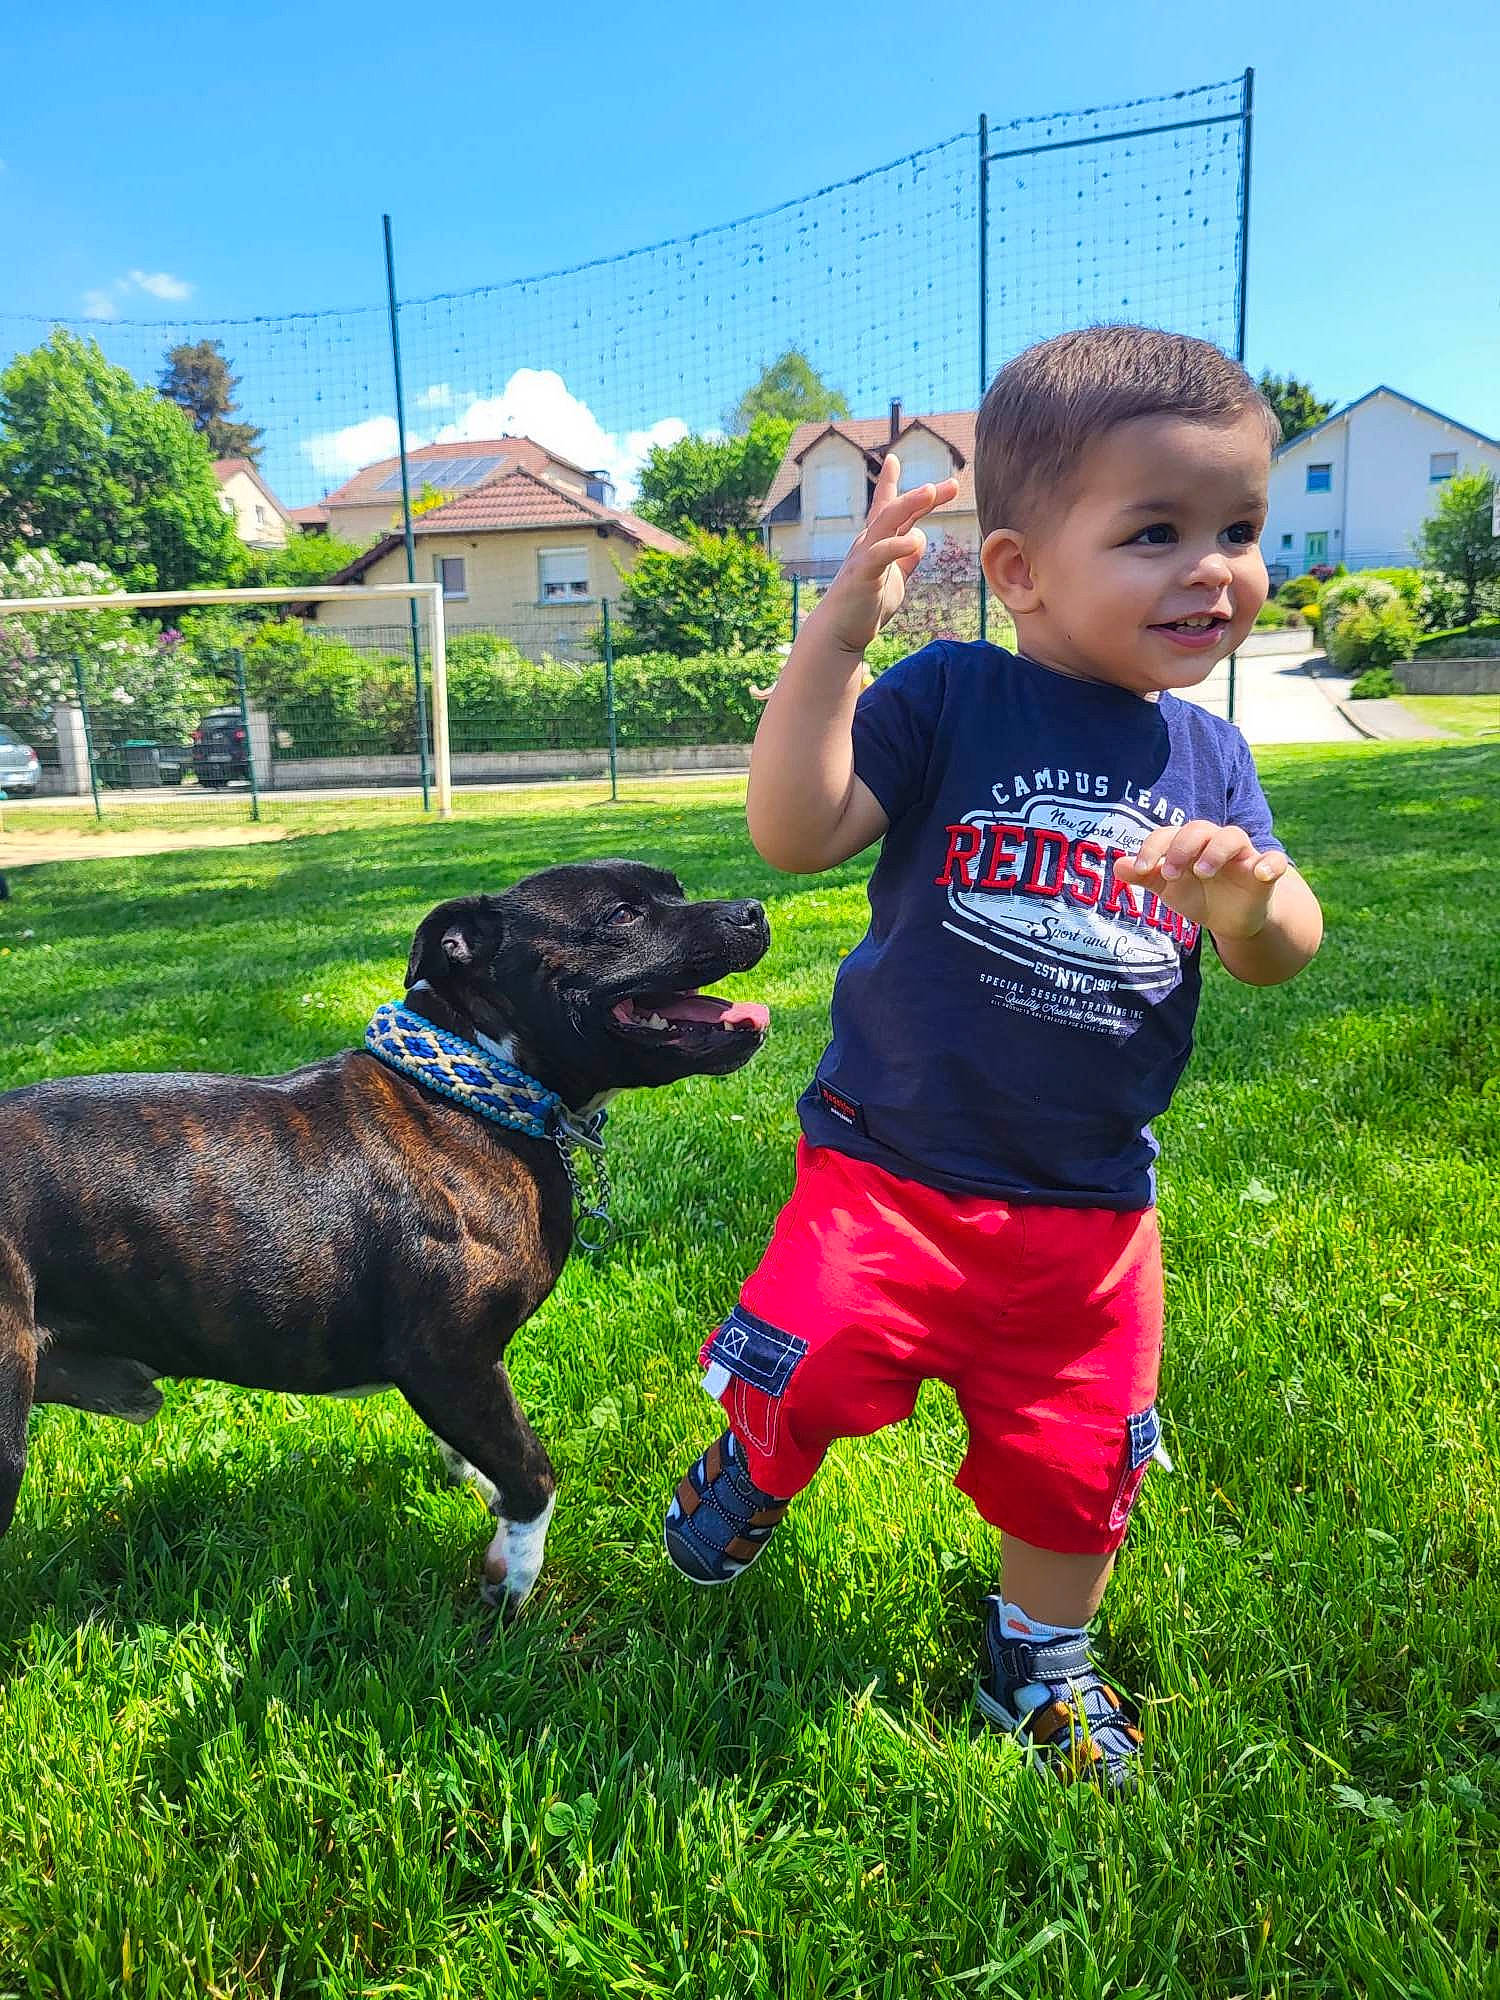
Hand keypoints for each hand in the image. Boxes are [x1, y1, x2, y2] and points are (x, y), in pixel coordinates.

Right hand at [811, 453, 959, 657]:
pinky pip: (881, 554)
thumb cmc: (866, 606)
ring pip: (887, 522)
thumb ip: (907, 557)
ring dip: (909, 505)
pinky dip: (898, 546)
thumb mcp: (896, 578)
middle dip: (923, 494)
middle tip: (951, 483)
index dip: (892, 483)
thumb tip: (919, 537)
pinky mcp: (862, 574)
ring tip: (930, 491)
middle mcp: (869, 542)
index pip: (889, 507)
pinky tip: (915, 540)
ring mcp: (864, 555)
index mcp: (878, 542)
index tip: (894, 459)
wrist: (840, 633)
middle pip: (897, 509)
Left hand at [1114, 820, 1288, 940]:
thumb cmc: (1198, 894)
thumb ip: (1146, 876)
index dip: (1153, 848)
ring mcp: (1242, 855)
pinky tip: (1262, 872)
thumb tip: (1117, 864)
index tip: (1142, 869)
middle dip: (1182, 848)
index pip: (1169, 834)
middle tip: (1171, 875)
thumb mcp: (1169, 889)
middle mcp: (1214, 843)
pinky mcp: (1265, 872)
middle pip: (1200, 828)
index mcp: (1188, 844)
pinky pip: (1275, 860)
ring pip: (1233, 836)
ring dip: (1216, 851)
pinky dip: (1271, 863)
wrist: (1231, 919)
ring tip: (1203, 872)